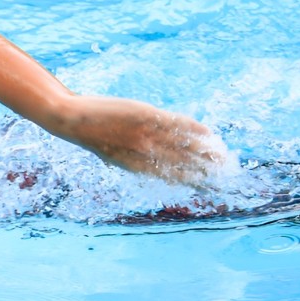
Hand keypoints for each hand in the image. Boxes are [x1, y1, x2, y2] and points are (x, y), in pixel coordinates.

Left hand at [56, 94, 229, 185]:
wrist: (72, 120)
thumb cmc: (93, 138)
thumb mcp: (115, 156)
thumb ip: (136, 160)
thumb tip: (154, 164)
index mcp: (138, 167)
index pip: (173, 178)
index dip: (195, 182)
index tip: (211, 185)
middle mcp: (145, 153)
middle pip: (184, 164)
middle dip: (207, 169)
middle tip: (227, 172)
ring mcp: (146, 134)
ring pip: (184, 145)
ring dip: (206, 151)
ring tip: (223, 155)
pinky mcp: (145, 115)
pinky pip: (174, 123)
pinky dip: (192, 128)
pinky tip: (207, 133)